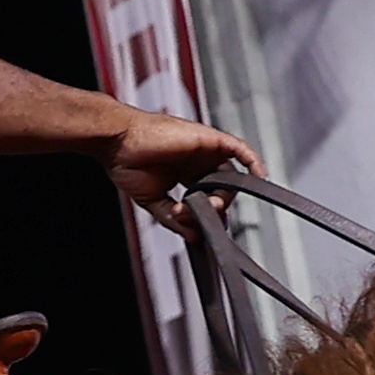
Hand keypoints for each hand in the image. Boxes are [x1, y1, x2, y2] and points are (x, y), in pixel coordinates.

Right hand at [100, 111, 259, 233]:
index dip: (209, 212)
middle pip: (222, 187)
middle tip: (203, 215)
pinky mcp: (207, 139)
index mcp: (183, 172)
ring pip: (232, 173)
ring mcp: (202, 150)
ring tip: (213, 205)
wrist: (116, 141)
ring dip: (228, 194)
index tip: (201, 225)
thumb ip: (174, 218)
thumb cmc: (125, 160)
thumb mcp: (152, 200)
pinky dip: (253, 161)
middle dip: (217, 206)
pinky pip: (240, 148)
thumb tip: (194, 235)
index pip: (209, 195)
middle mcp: (195, 160)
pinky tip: (259, 175)